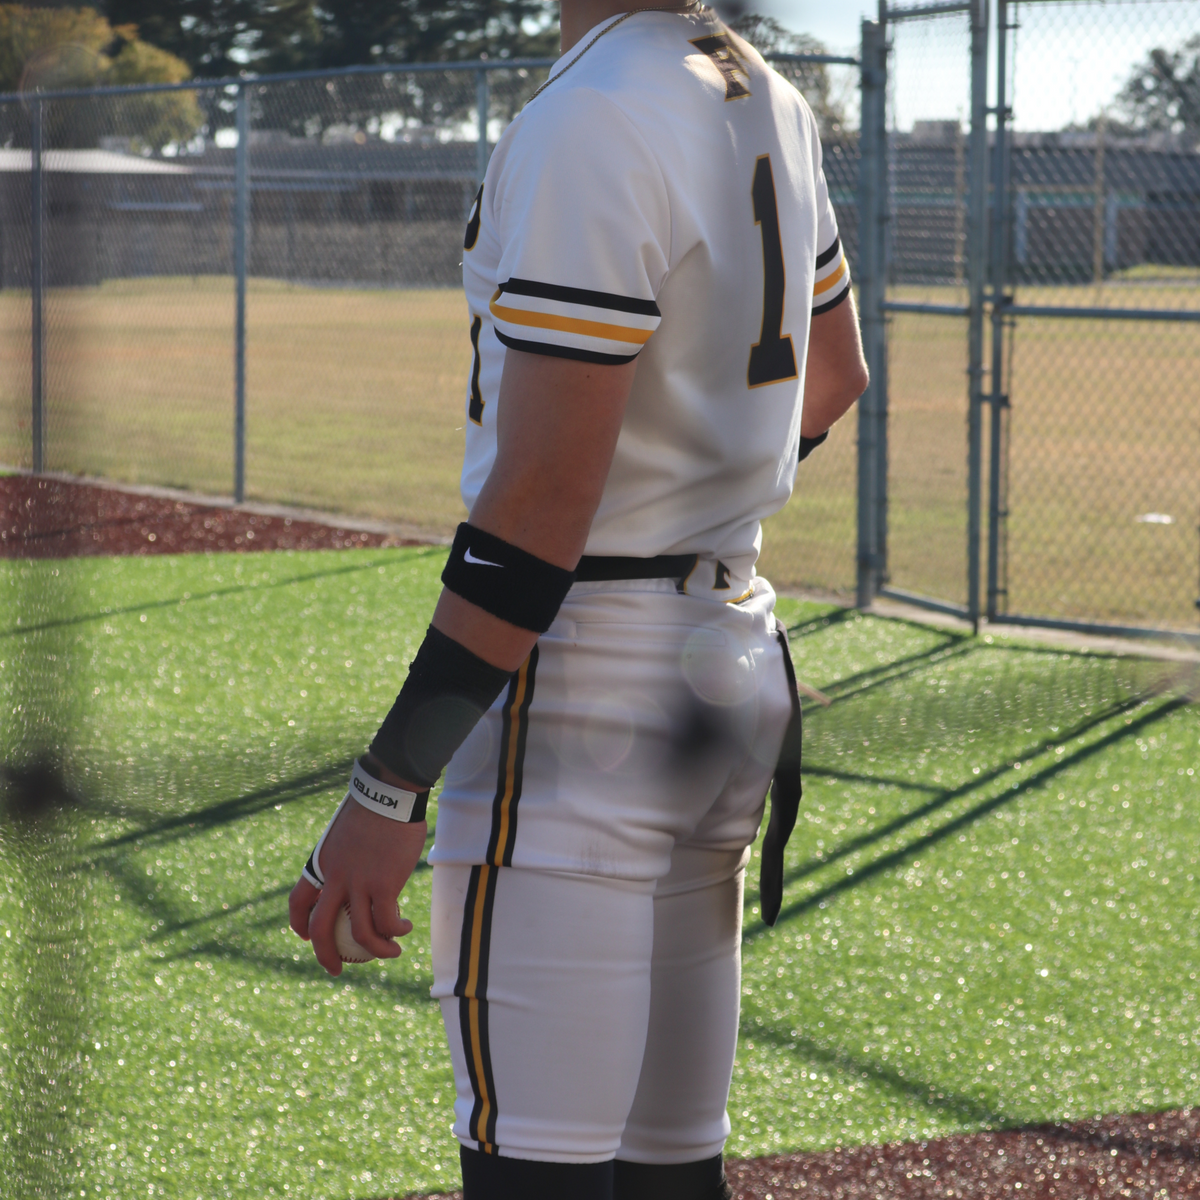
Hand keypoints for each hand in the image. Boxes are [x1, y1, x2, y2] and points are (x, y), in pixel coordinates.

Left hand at [288, 797, 427, 976]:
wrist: (389, 795)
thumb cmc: (371, 810)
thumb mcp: (344, 835)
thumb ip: (345, 860)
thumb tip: (355, 873)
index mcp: (321, 864)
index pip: (297, 901)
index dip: (298, 925)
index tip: (307, 938)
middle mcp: (335, 879)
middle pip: (321, 928)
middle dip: (326, 956)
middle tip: (336, 970)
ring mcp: (359, 883)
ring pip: (361, 934)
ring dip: (376, 950)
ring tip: (390, 951)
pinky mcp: (384, 884)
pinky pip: (387, 921)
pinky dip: (396, 931)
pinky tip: (405, 927)